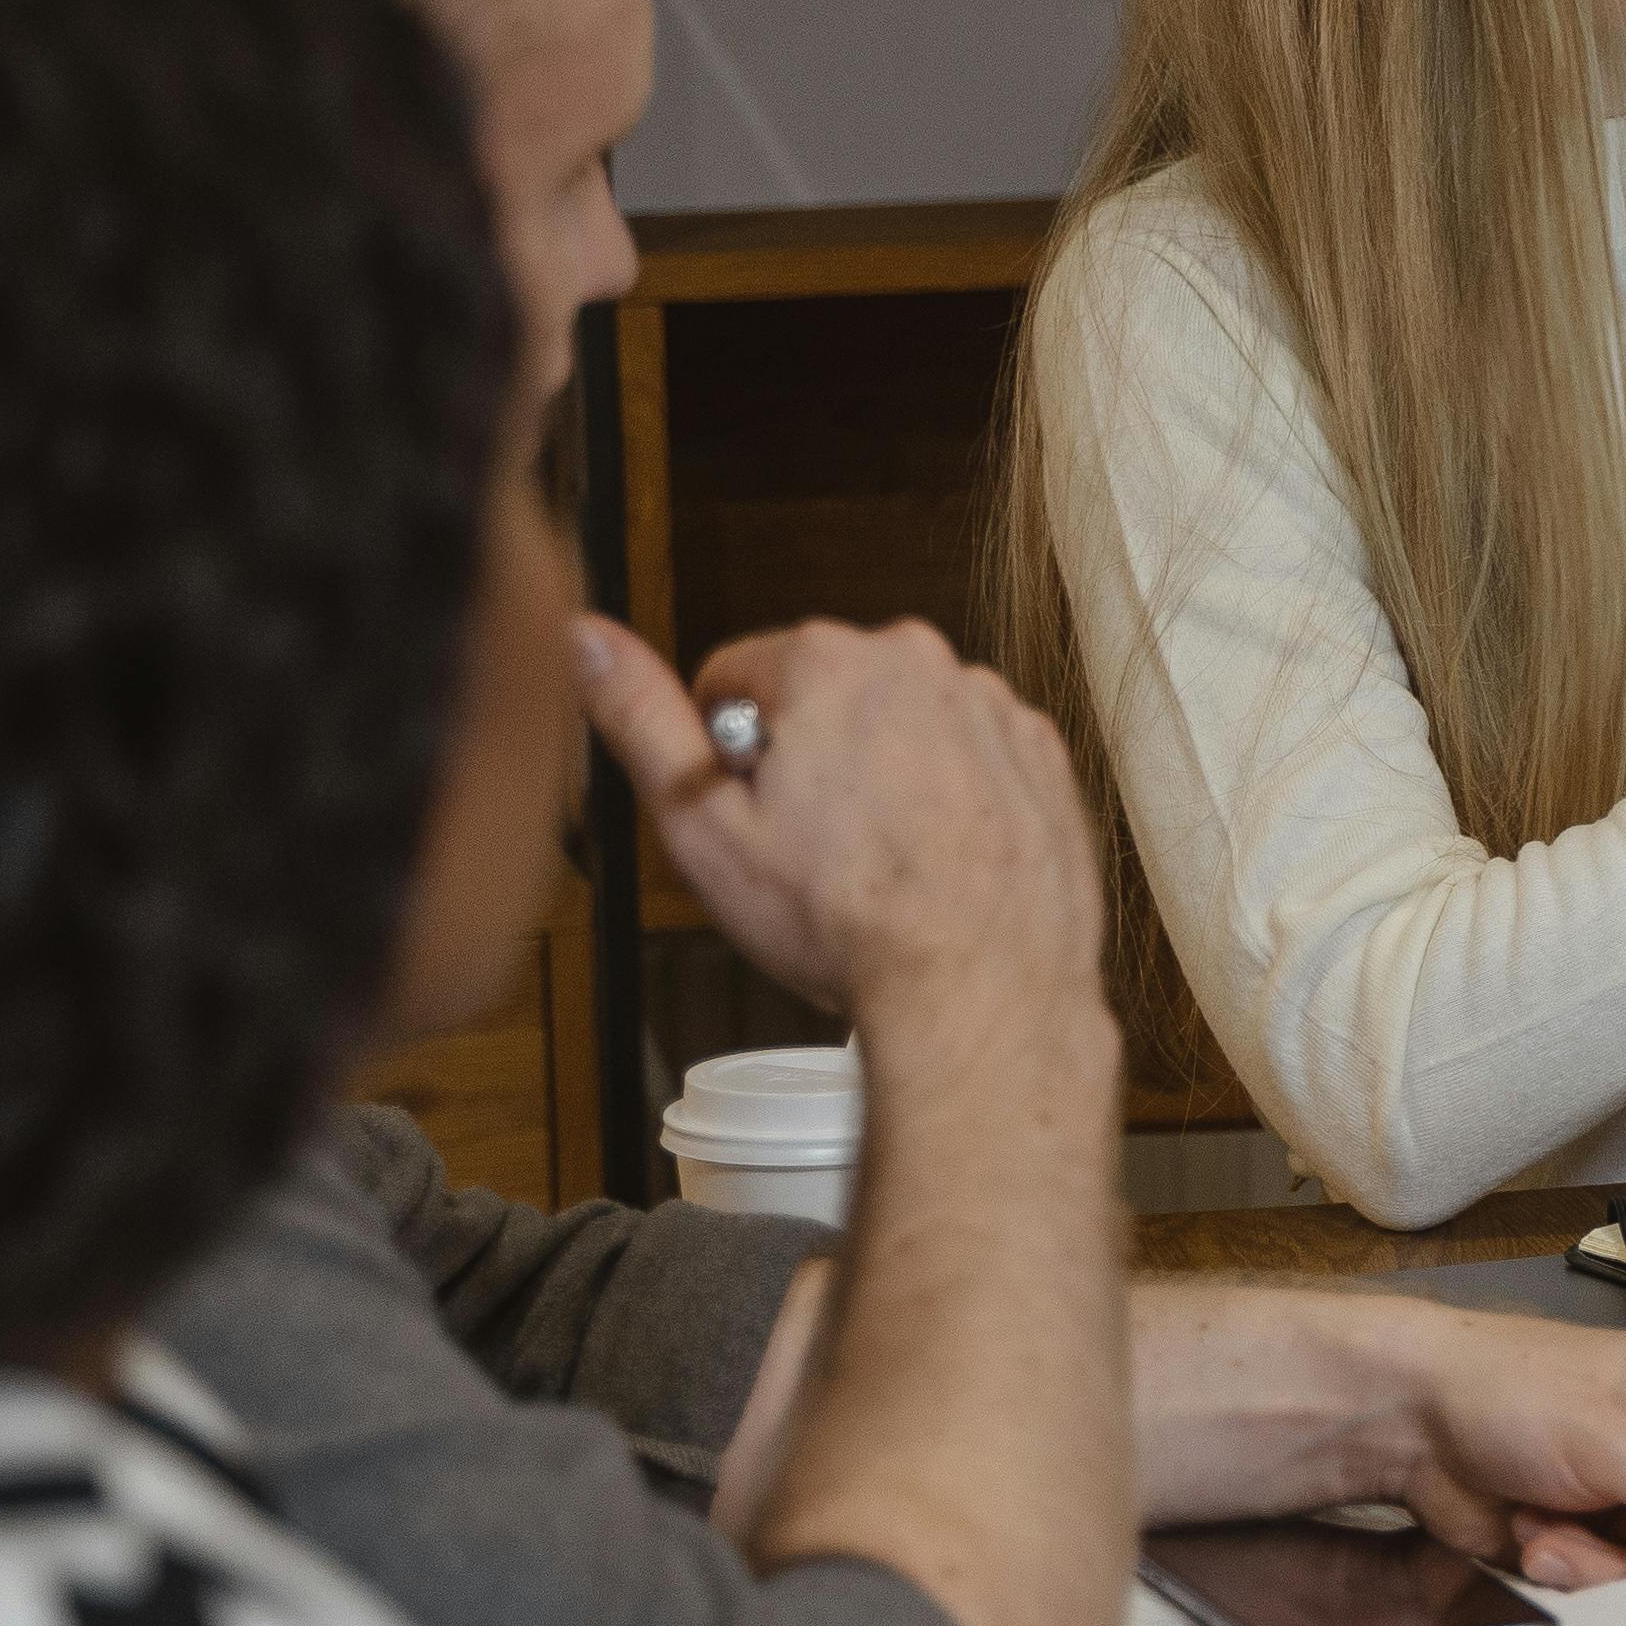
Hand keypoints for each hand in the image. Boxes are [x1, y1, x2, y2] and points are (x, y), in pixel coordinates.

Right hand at [572, 610, 1096, 1020]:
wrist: (979, 988)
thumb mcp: (702, 824)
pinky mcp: (1042, 754)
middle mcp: (921, 662)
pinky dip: (949, 798)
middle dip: (805, 761)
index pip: (733, 681)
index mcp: (828, 662)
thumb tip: (583, 637)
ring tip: (879, 863)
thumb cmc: (847, 922)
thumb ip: (639, 718)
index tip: (753, 814)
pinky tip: (936, 861)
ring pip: (899, 729)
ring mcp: (992, 705)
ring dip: (881, 777)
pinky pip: (968, 758)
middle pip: (821, 699)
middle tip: (812, 849)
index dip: (726, 757)